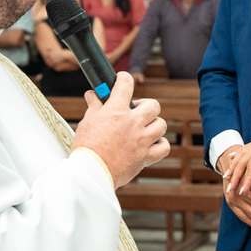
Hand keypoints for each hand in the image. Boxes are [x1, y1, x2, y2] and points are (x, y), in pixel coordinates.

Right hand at [71, 73, 168, 187]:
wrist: (91, 172)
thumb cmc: (87, 147)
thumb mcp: (87, 122)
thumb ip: (94, 106)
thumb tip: (93, 95)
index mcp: (117, 111)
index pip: (126, 84)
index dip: (123, 78)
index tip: (121, 80)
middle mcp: (133, 123)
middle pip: (153, 105)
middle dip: (145, 105)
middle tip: (134, 111)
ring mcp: (142, 140)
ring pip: (161, 124)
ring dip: (154, 124)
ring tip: (143, 128)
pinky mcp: (146, 156)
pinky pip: (164, 147)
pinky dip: (160, 144)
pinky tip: (151, 143)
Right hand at [229, 111, 250, 195]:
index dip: (247, 180)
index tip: (243, 191)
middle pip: (242, 163)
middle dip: (235, 176)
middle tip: (229, 189)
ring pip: (240, 157)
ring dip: (233, 167)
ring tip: (226, 176)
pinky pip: (243, 150)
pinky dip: (236, 156)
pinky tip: (231, 157)